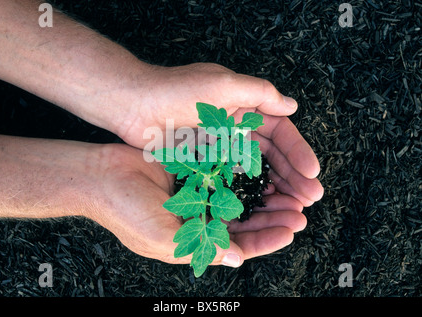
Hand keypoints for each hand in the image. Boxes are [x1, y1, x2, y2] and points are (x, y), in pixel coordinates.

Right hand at [89, 143, 306, 266]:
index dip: (267, 240)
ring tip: (289, 192)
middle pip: (245, 222)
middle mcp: (198, 220)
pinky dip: (244, 175)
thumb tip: (237, 260)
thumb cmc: (126, 211)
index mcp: (193, 241)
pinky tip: (262, 169)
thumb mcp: (162, 238)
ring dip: (263, 196)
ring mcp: (197, 196)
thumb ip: (200, 249)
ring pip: (240, 199)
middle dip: (272, 218)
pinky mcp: (194, 173)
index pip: (239, 245)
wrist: (101, 176)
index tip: (291, 230)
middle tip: (299, 210)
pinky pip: (225, 175)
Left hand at [117, 63, 322, 206]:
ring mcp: (220, 146)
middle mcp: (235, 126)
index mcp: (243, 106)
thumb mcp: (222, 84)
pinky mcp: (204, 161)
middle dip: (292, 175)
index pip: (279, 132)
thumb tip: (292, 106)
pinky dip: (248, 190)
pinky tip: (262, 204)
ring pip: (255, 169)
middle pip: (271, 154)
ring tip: (294, 206)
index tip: (313, 173)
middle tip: (311, 197)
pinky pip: (233, 178)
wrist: (134, 106)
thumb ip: (259, 94)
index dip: (298, 152)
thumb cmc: (176, 91)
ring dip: (275, 186)